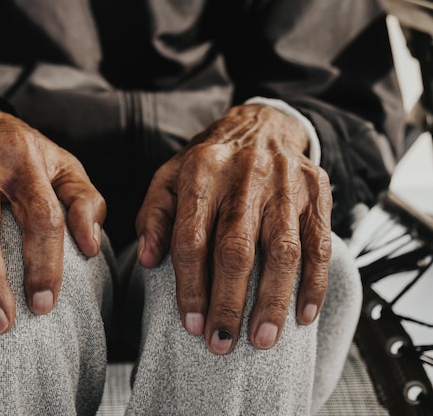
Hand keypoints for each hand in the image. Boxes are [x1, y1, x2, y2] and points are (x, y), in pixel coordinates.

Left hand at [136, 103, 331, 353]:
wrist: (262, 125)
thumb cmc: (209, 162)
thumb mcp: (170, 177)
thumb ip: (155, 216)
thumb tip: (147, 259)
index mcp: (202, 172)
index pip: (191, 238)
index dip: (190, 286)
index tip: (191, 324)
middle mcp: (244, 177)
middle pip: (236, 249)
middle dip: (228, 302)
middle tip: (221, 342)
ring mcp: (285, 184)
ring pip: (281, 251)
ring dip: (272, 300)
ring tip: (261, 339)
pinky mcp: (316, 192)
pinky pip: (319, 243)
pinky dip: (314, 283)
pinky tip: (304, 315)